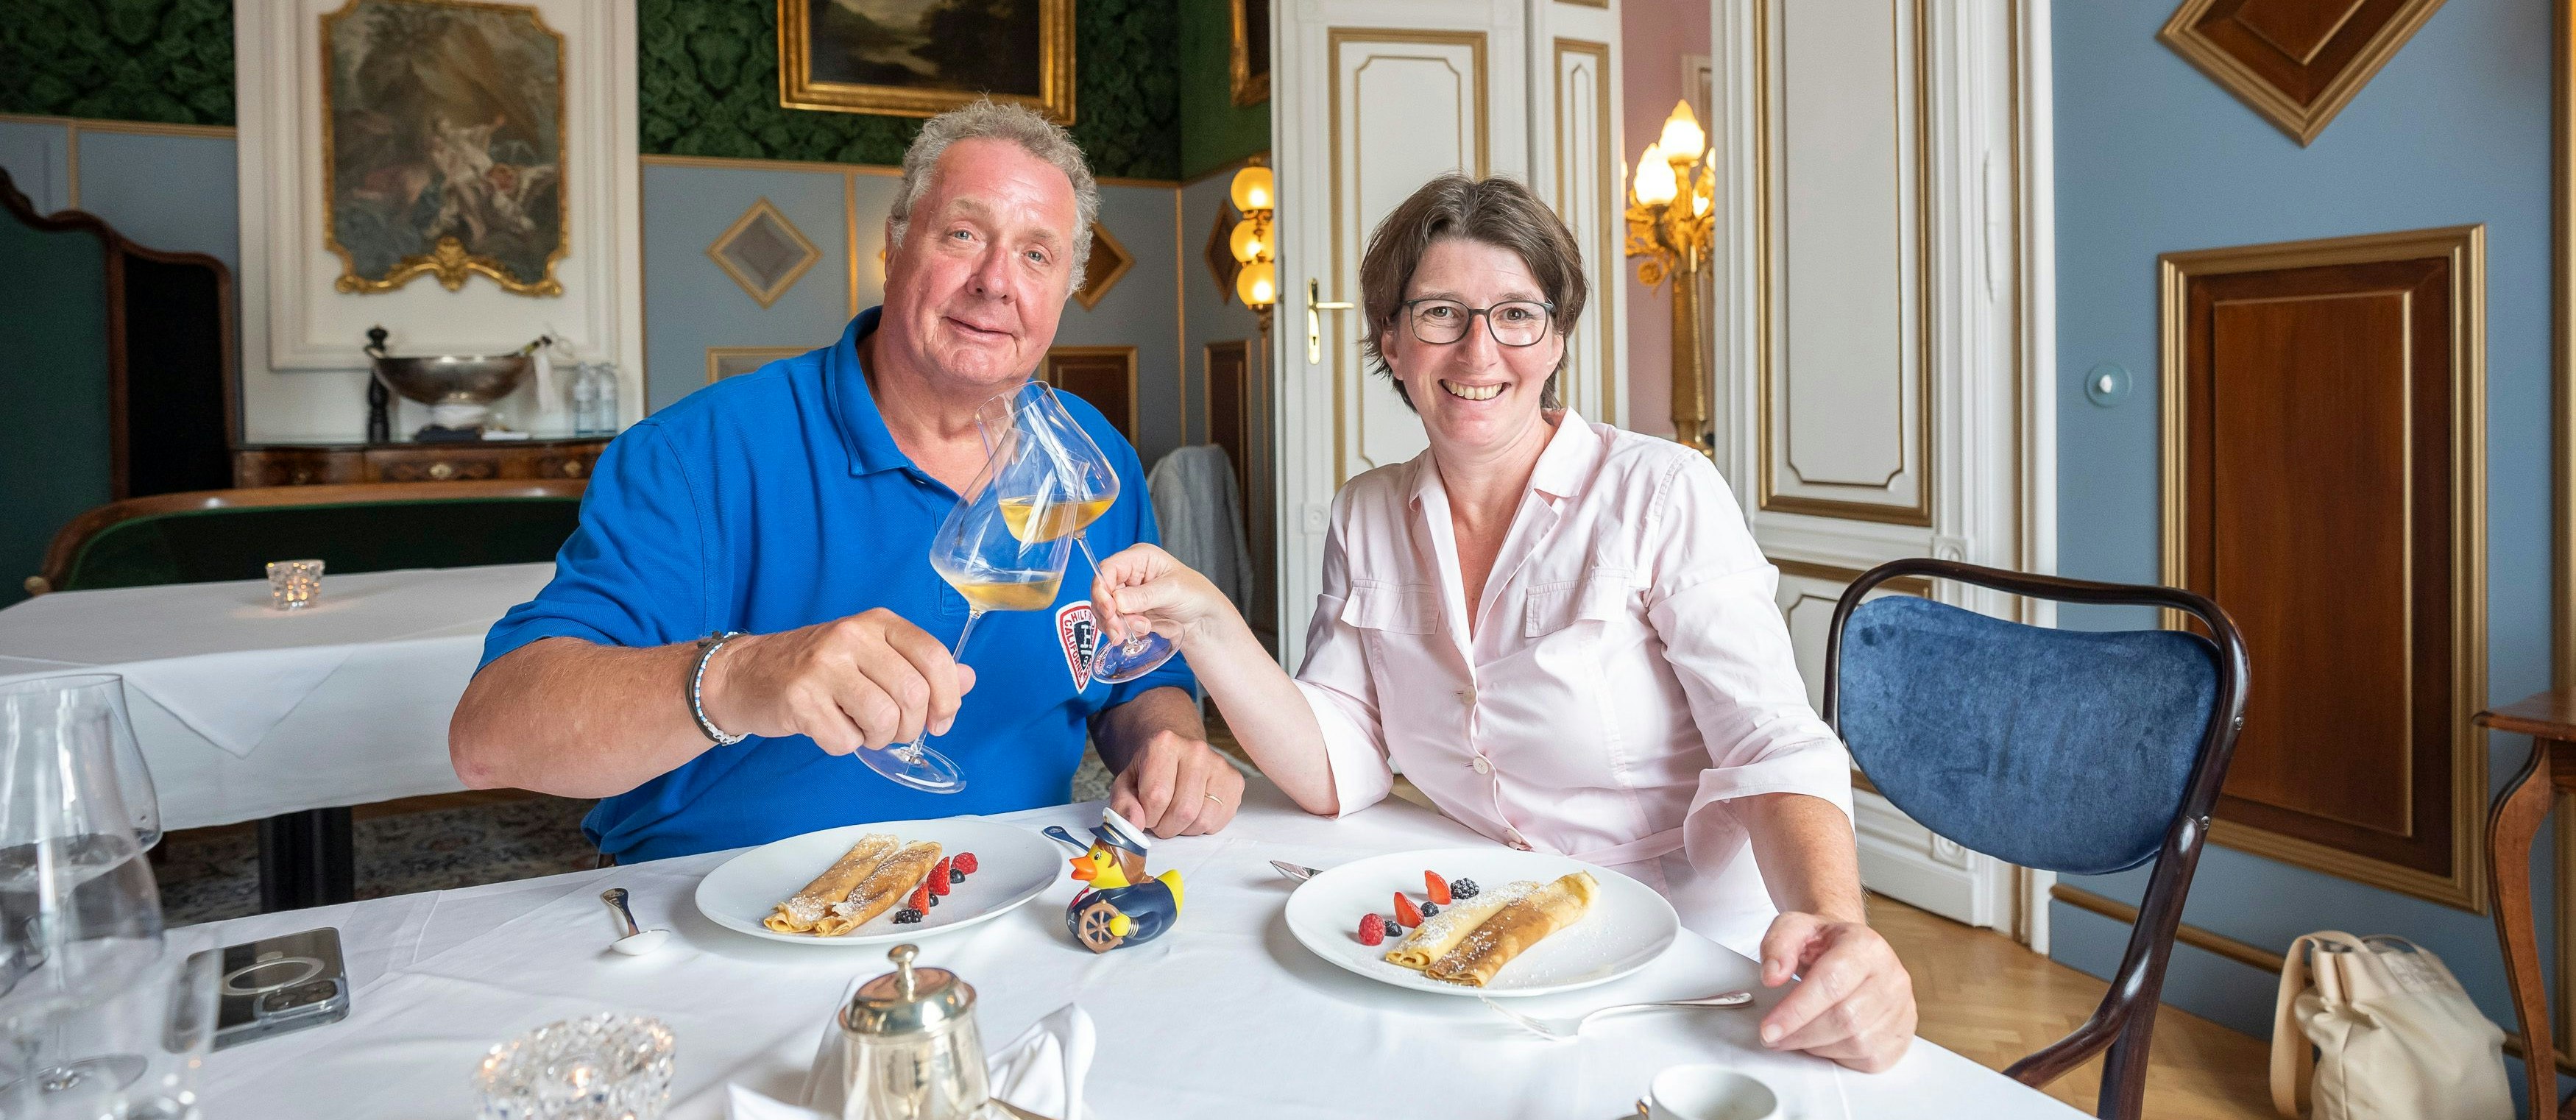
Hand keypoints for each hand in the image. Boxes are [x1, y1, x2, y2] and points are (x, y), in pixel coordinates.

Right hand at [699, 609, 976, 754]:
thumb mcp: (873, 656)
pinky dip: (843, 745)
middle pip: (912, 696)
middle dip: (910, 727)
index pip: (934, 658)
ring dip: (878, 739)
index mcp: (878, 622)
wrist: (747, 674)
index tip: (941, 720)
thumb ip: (921, 667)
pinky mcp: (799, 698)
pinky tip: (829, 727)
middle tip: (891, 730)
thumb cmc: (818, 668)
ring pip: (883, 721)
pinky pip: (845, 740)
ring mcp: (823, 665)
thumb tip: (969, 680)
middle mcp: (852, 636)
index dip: (947, 698)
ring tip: (860, 729)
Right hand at [1091, 544, 1234, 649]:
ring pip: (1105, 610)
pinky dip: (1121, 631)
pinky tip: (1139, 633)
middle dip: (1108, 612)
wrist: (1204, 620)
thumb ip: (1144, 595)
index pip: (1109, 568)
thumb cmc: (1196, 595)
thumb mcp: (1173, 590)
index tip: (1109, 608)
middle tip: (1119, 629)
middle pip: (1102, 591)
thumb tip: (1117, 601)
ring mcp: (1127, 595)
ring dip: (1116, 624)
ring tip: (1141, 629)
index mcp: (1140, 558)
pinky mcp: (1129, 614)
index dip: (1102, 588)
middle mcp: (1129, 575)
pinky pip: (1113, 623)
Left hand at [1108, 729, 1246, 837]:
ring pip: (1202, 819)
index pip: (1157, 797)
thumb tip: (1135, 824)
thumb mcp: (1126, 783)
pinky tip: (1193, 812)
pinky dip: (1202, 826)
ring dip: (1184, 829)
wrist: (1176, 753)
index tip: (1145, 812)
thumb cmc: (1150, 771)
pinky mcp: (1235, 781)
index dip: (1147, 815)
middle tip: (1160, 819)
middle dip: (1166, 826)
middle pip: (1183, 811)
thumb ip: (1123, 805)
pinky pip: (1218, 821)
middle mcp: (1196, 750)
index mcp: (1165, 744)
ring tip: (1175, 815)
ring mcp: (1219, 765)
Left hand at [1755, 912, 1915, 1071]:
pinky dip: (1838, 1057)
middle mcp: (1892, 977)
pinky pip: (1868, 1059)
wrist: (1852, 952)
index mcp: (1867, 946)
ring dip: (1817, 1047)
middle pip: (1845, 1018)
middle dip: (1801, 1034)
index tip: (1769, 1029)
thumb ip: (1777, 945)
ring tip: (1796, 1035)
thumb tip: (1772, 976)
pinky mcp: (1902, 1035)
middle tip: (1773, 1037)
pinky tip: (1822, 1041)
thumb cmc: (1825, 944)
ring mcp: (1902, 1008)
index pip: (1832, 982)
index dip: (1797, 1010)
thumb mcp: (1794, 928)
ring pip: (1856, 1043)